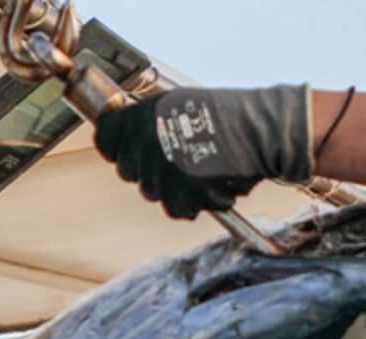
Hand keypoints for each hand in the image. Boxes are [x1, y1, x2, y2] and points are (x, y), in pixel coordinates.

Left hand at [95, 85, 313, 220]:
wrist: (259, 131)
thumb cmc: (225, 115)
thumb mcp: (176, 103)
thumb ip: (146, 121)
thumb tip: (128, 139)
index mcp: (140, 118)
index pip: (105, 139)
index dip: (115, 144)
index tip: (125, 145)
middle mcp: (145, 147)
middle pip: (127, 170)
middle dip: (146, 166)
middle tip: (173, 154)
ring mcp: (162, 175)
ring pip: (152, 192)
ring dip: (169, 185)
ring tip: (195, 166)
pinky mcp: (182, 198)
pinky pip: (175, 208)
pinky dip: (189, 201)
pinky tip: (204, 183)